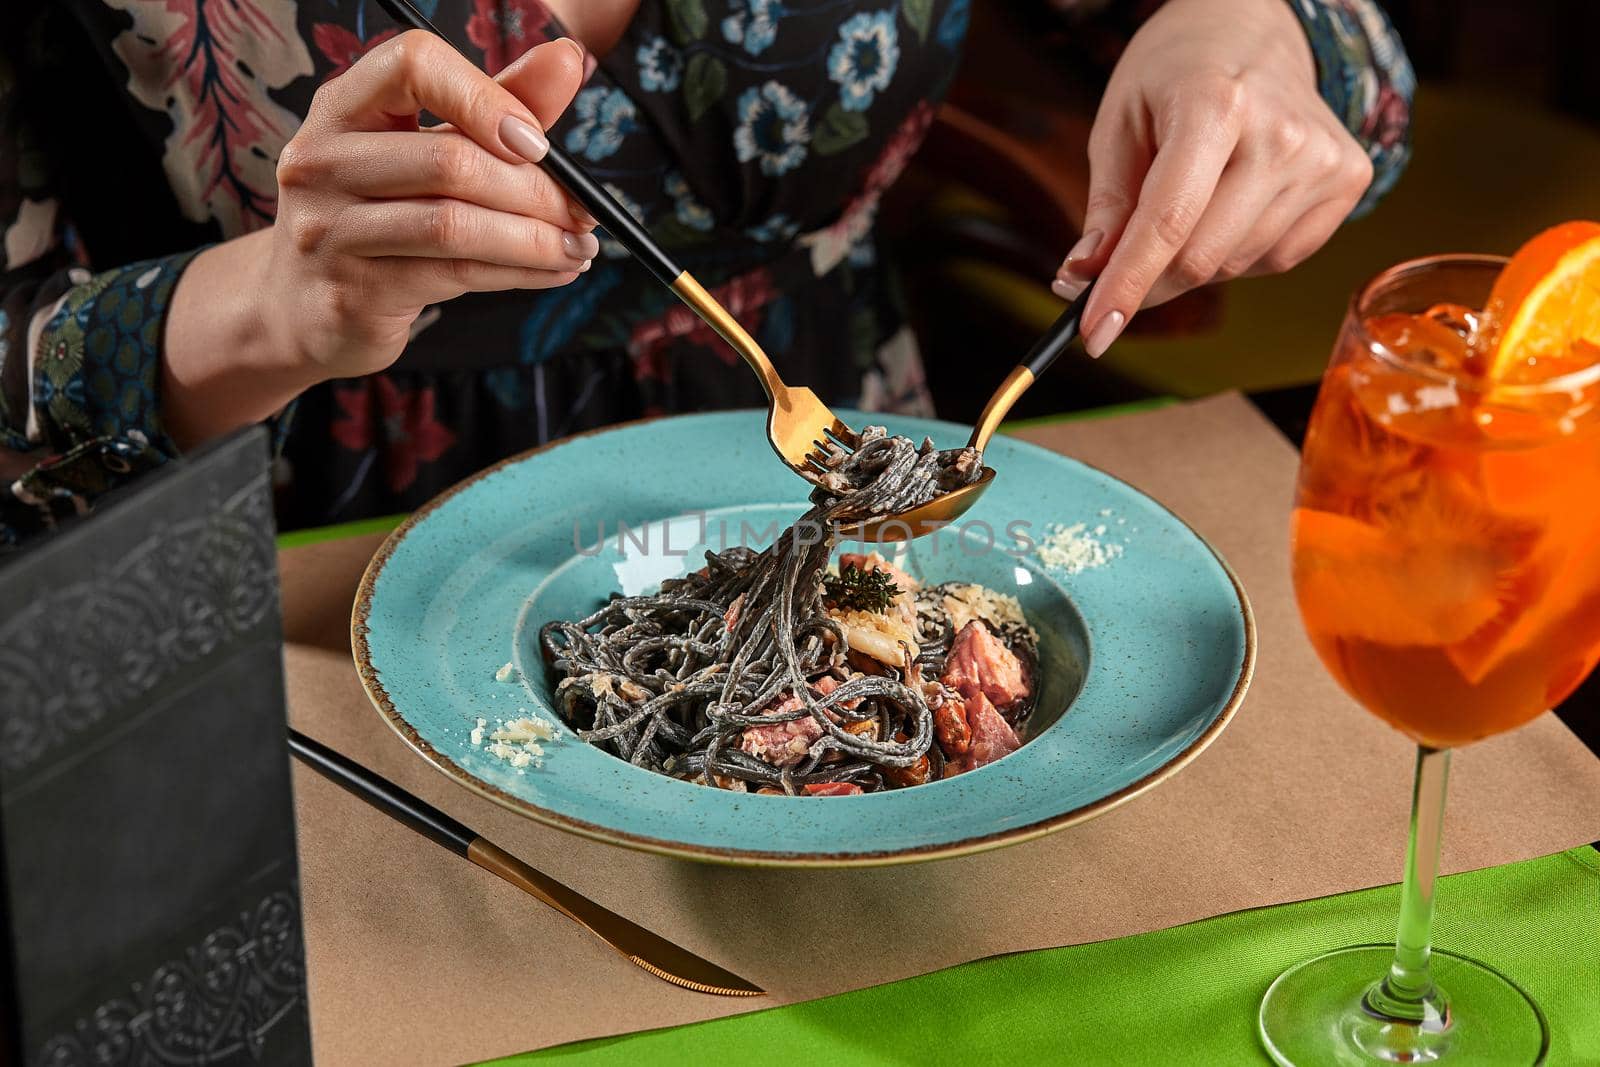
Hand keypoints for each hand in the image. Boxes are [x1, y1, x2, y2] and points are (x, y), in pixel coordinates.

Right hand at [265, 31, 595, 378]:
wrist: (300, 305)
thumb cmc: (377, 214)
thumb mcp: (426, 149)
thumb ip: (496, 104)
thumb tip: (566, 57)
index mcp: (344, 107)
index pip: (413, 64)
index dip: (485, 97)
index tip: (539, 140)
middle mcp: (323, 159)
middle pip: (451, 161)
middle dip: (537, 191)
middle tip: (584, 213)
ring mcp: (329, 230)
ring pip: (455, 226)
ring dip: (535, 240)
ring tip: (579, 247)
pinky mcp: (351, 291)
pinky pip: (454, 276)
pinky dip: (518, 273)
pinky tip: (553, 270)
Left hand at [1053, 0, 1373, 356]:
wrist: (1254, 28)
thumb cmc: (1176, 72)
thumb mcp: (1119, 123)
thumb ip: (1106, 208)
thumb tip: (1082, 280)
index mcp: (1216, 105)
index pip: (1166, 222)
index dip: (1125, 287)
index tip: (1093, 335)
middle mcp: (1282, 135)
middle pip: (1200, 258)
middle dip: (1148, 278)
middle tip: (1119, 266)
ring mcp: (1324, 161)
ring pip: (1233, 266)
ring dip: (1193, 261)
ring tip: (1190, 201)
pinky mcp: (1349, 182)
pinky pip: (1274, 260)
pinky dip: (1236, 252)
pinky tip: (1231, 204)